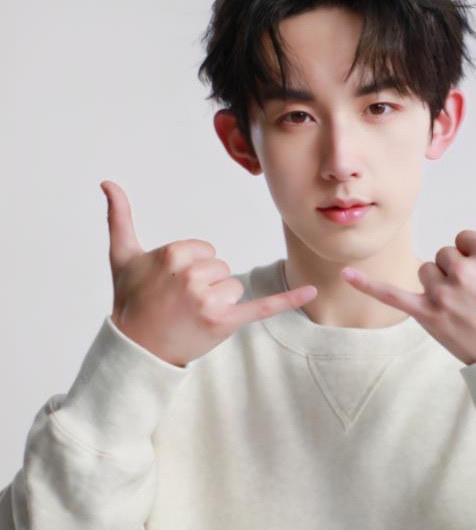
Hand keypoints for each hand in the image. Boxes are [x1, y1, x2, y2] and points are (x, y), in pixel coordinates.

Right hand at [101, 180, 317, 366]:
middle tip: (180, 303)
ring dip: (218, 302)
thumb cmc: (131, 300)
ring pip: (234, 287)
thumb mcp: (122, 256)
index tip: (171, 285)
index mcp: (174, 254)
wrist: (136, 347)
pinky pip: (262, 306)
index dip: (192, 267)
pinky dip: (288, 299)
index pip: (206, 250)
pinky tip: (313, 291)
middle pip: (222, 268)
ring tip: (191, 315)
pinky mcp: (224, 322)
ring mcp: (209, 301)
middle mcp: (192, 276)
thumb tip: (107, 181)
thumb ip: (118, 216)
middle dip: (205, 285)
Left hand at [341, 199, 475, 364]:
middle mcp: (462, 270)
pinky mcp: (426, 315)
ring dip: (439, 284)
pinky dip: (368, 285)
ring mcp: (442, 293)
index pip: (466, 239)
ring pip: (426, 270)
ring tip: (463, 307)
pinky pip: (391, 294)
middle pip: (445, 254)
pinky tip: (346, 274)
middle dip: (459, 271)